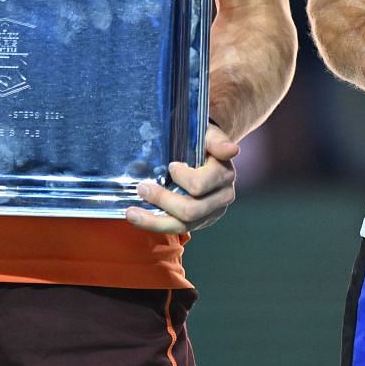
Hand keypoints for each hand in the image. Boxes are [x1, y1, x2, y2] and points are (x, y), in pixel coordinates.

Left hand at [125, 123, 239, 233]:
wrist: (208, 153)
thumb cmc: (204, 142)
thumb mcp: (210, 135)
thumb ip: (218, 142)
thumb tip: (233, 150)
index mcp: (224, 175)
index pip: (200, 185)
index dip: (182, 178)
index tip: (171, 165)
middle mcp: (222, 197)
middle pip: (190, 210)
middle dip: (163, 200)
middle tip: (142, 187)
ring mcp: (211, 213)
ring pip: (182, 226)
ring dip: (153, 221)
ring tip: (130, 213)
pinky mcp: (199, 222)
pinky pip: (176, 229)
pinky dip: (154, 224)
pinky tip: (137, 217)